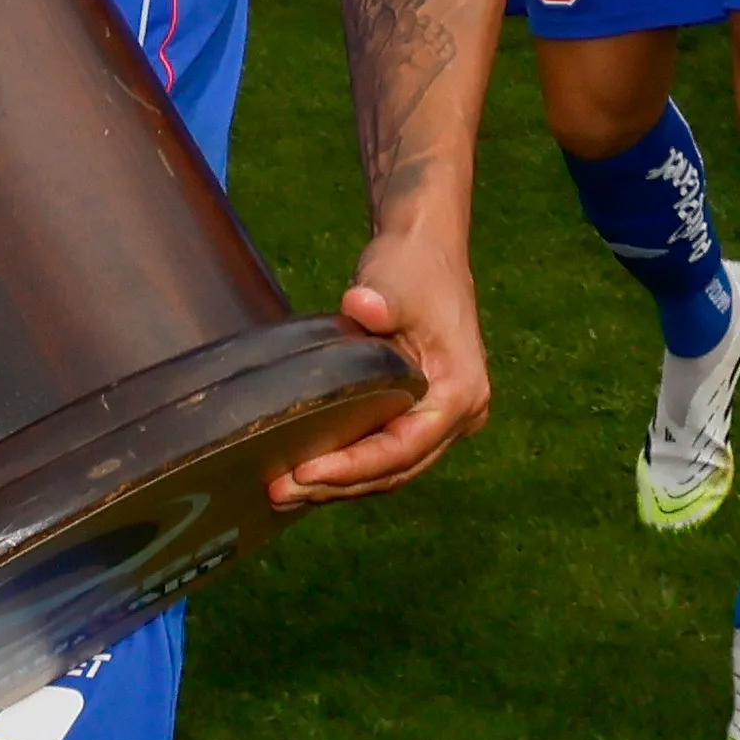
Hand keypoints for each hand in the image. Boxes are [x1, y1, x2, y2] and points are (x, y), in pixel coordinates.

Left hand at [270, 222, 485, 505]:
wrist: (427, 248)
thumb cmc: (413, 264)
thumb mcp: (395, 279)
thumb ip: (382, 298)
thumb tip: (361, 305)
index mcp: (460, 393)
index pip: (404, 448)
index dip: (353, 467)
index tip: (304, 472)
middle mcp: (460, 415)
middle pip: (396, 468)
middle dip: (338, 485)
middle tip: (279, 491)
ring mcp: (442, 418)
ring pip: (390, 467)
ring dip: (340, 483)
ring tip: (283, 490)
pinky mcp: (420, 413)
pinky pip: (385, 452)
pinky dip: (349, 465)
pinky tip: (307, 470)